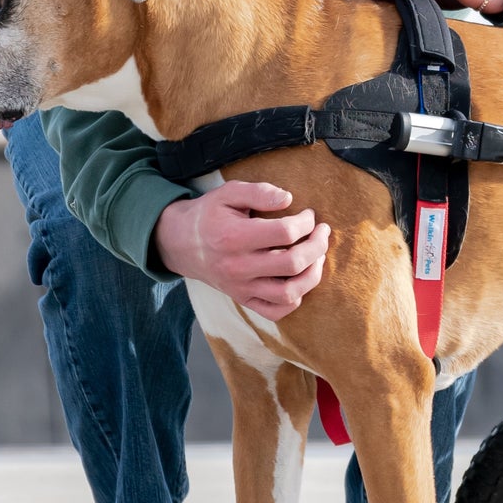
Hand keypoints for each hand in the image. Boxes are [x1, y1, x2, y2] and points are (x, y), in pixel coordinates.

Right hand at [152, 181, 329, 320]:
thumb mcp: (229, 193)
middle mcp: (238, 267)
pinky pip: (276, 311)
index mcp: (235, 237)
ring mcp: (241, 288)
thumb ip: (259, 191)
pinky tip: (300, 279)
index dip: (306, 222)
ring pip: (289, 293)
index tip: (309, 215)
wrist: (181, 243)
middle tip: (322, 232)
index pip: (285, 232)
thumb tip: (288, 199)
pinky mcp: (243, 300)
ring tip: (318, 256)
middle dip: (318, 246)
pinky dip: (295, 299)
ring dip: (313, 274)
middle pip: (293, 263)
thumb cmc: (210, 214)